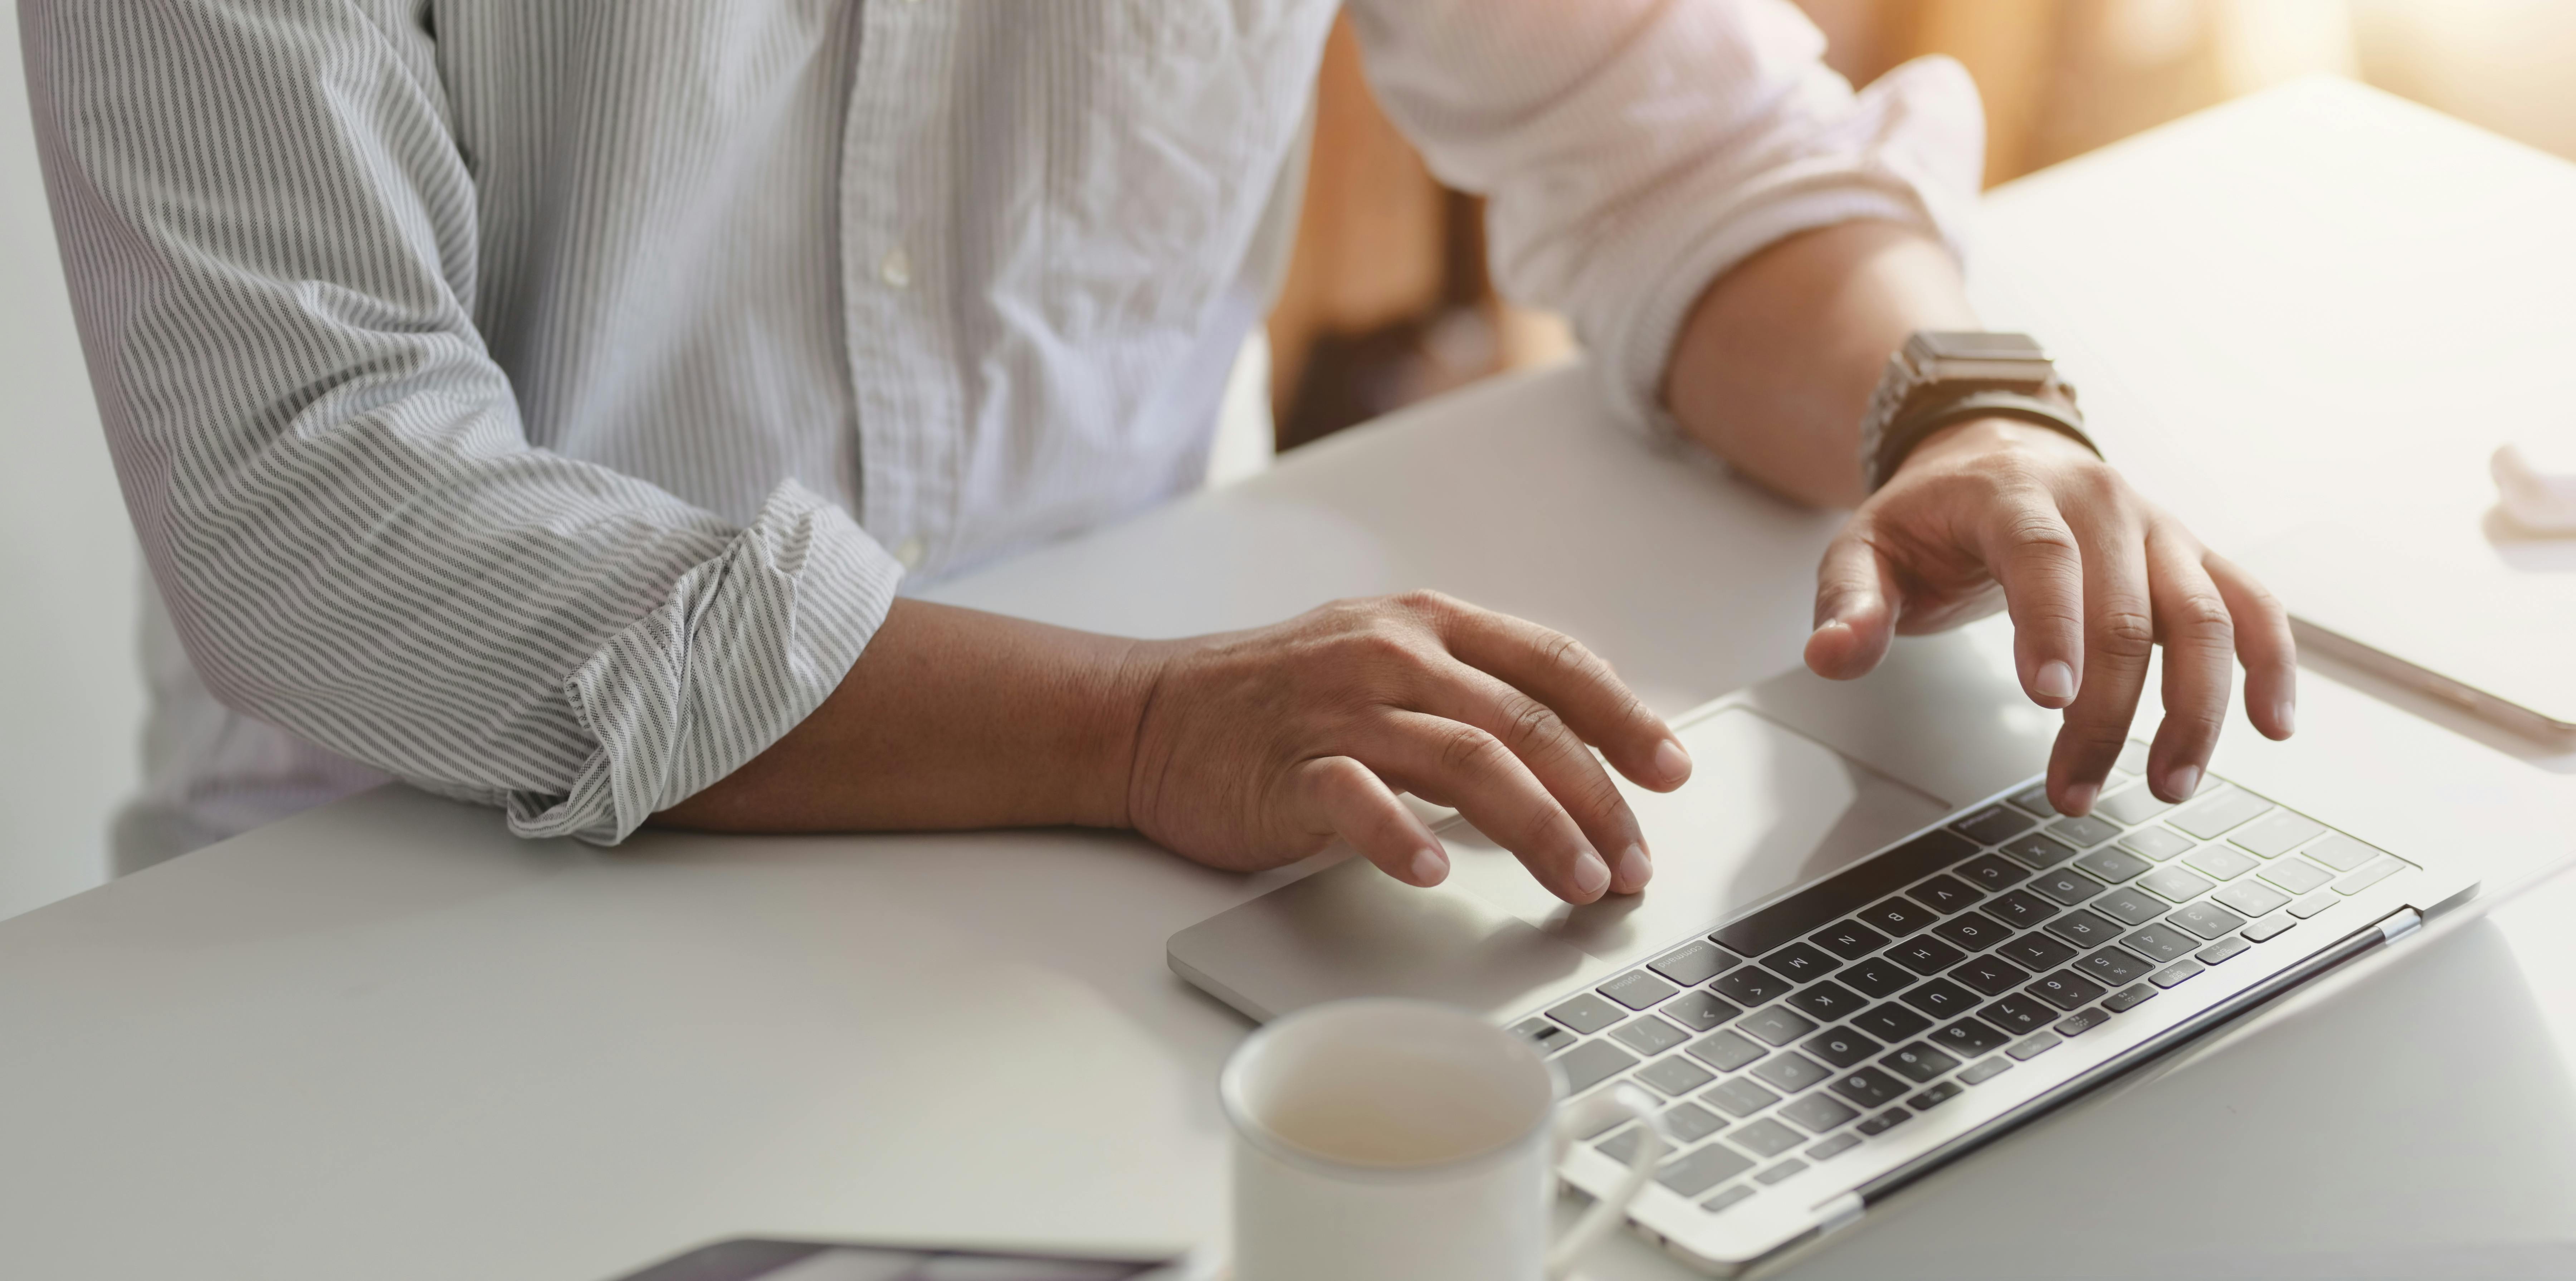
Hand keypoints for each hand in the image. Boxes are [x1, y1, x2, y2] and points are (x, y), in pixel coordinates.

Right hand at [1123, 592, 1691, 902]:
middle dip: (1598, 798)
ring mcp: (1338, 710)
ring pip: (1465, 760)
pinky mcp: (1286, 768)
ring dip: (1536, 826)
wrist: (1150, 714)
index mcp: (1428, 624)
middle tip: (1632, 863)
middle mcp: (1392, 655)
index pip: (1553, 663)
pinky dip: (1403, 837)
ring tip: (1578, 880)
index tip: (1672, 771)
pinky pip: (1356, 799)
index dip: (1624, 717)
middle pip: (1525, 724)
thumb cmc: (1278, 699)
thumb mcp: (1384, 662)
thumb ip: (1469, 691)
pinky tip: (1438, 873)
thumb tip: (1573, 754)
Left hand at [1803, 419, 2295, 813]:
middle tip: (2074, 791)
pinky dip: (2272, 663)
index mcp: (2013, 492)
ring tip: (2167, 784)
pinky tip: (2273, 725)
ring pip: (2201, 616)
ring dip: (2195, 707)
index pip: (2041, 556)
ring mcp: (2158, 528)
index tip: (2051, 700)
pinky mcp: (2193, 556)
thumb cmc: (1932, 515)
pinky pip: (2250, 605)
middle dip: (2108, 711)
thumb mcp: (1865, 548)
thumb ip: (1847, 602)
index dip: (2052, 626)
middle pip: (2123, 609)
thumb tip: (1833, 655)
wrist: (1992, 452)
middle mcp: (2101, 501)